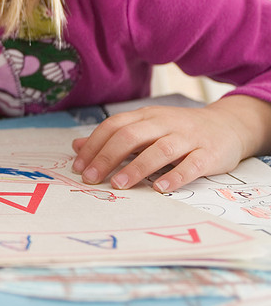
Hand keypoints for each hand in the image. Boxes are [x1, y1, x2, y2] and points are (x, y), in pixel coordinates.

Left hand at [71, 95, 270, 192]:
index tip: (79, 167)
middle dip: (107, 158)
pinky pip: (191, 165)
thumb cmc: (179, 131)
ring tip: (119, 185)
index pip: (113, 127)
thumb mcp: (146, 129)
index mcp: (146, 116)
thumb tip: (77, 146)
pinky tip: (159, 189)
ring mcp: (188, 138)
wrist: (228, 126)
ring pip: (159, 150)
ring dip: (136, 168)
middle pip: (131, 136)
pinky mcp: (209, 154)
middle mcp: (165, 123)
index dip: (94, 146)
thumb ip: (113, 138)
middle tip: (91, 179)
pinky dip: (175, 177)